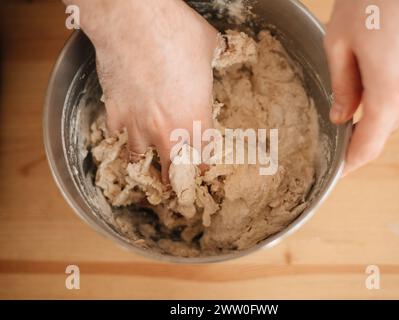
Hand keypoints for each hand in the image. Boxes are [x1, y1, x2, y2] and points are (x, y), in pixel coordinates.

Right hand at [64, 0, 218, 181]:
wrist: (133, 20)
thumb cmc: (177, 32)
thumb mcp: (209, 49)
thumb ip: (212, 65)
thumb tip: (216, 56)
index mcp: (197, 121)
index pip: (204, 158)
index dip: (203, 164)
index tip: (201, 167)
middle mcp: (167, 132)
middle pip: (173, 169)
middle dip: (175, 176)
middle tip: (175, 179)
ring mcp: (137, 125)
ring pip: (139, 158)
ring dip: (144, 160)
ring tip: (145, 161)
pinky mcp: (113, 113)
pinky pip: (115, 135)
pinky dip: (119, 135)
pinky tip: (122, 130)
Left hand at [325, 0, 398, 174]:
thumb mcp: (339, 44)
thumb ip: (341, 87)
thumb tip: (341, 117)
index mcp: (390, 93)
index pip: (368, 146)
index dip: (351, 163)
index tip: (337, 172)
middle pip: (382, 131)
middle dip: (358, 137)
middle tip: (334, 136)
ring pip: (395, 112)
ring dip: (373, 114)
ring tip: (350, 102)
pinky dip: (388, 96)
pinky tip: (372, 79)